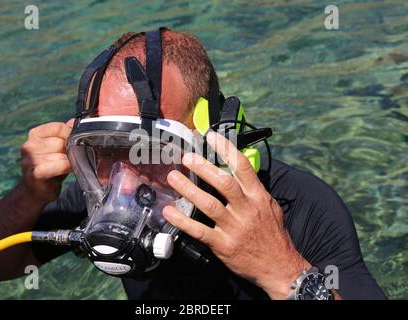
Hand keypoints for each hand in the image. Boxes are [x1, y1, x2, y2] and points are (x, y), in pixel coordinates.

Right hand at [20, 121, 72, 202]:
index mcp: (34, 135)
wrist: (37, 189)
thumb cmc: (51, 165)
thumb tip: (73, 121)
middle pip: (60, 142)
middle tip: (70, 157)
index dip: (70, 135)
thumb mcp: (59, 147)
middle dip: (69, 150)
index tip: (72, 143)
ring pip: (59, 155)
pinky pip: (55, 167)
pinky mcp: (34, 174)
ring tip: (66, 165)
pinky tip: (67, 169)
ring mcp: (29, 160)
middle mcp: (28, 146)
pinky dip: (64, 167)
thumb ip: (65, 133)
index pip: (58, 127)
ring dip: (68, 161)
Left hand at [163, 131, 310, 298]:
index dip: (226, 149)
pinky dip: (183, 221)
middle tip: (187, 158)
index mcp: (258, 197)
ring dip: (189, 190)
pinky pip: (199, 231)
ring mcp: (234, 227)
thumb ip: (255, 190)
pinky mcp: (223, 245)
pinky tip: (170, 212)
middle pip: (223, 183)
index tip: (212, 137)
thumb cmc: (274, 236)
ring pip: (209, 204)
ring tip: (173, 178)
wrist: (280, 267)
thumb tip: (241, 173)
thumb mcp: (270, 208)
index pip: (242, 167)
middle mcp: (246, 209)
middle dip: (203, 168)